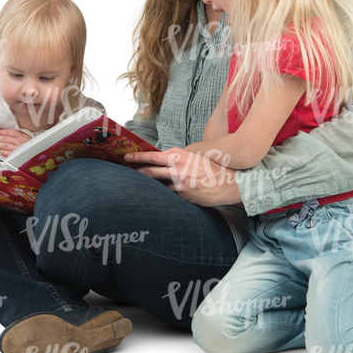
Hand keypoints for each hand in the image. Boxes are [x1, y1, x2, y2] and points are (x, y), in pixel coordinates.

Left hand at [0, 129, 31, 157]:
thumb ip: (18, 135)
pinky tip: (0, 152)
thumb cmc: (31, 144)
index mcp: (22, 136)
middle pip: (6, 139)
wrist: (38, 152)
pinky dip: (4, 153)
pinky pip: (9, 154)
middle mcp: (19, 142)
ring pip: (6, 146)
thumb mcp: (26, 137)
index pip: (10, 132)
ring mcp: (18, 149)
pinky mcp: (18, 156)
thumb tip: (7, 133)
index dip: (2, 132)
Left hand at [124, 147, 240, 206]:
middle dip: (135, 171)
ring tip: (135, 184)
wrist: (228, 184)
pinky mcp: (182, 196)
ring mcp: (179, 184)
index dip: (137, 157)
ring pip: (156, 184)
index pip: (153, 156)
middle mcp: (178, 169)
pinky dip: (161, 193)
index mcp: (180, 157)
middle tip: (124, 171)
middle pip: (149, 171)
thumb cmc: (212, 168)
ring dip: (146, 184)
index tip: (127, 157)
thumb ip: (177, 156)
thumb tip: (161, 157)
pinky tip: (156, 195)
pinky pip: (167, 194)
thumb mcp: (194, 156)